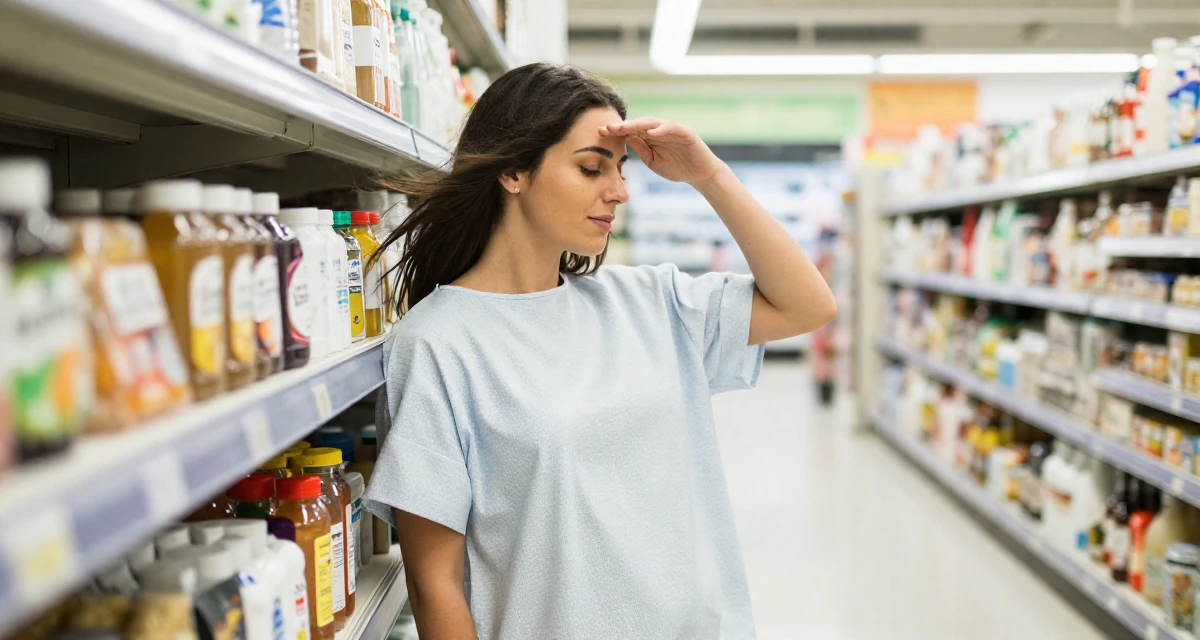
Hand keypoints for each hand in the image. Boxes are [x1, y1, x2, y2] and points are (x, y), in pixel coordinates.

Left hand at [600, 117, 726, 186]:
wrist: (700, 175)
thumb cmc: (676, 168)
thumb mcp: (652, 161)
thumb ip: (640, 149)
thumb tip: (624, 138)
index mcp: (651, 137)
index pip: (631, 130)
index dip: (616, 131)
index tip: (600, 132)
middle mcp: (660, 130)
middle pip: (638, 124)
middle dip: (623, 126)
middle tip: (608, 127)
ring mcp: (672, 129)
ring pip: (652, 122)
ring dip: (638, 124)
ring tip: (624, 127)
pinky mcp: (685, 132)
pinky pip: (671, 128)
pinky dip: (660, 129)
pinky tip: (649, 132)